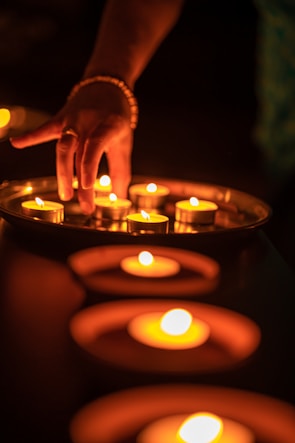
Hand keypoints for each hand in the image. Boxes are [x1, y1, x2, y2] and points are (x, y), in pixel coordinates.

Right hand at [10, 82, 133, 213]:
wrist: (107, 85)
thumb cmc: (116, 118)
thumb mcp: (124, 142)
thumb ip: (120, 171)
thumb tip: (120, 198)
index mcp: (109, 124)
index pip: (95, 146)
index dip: (89, 166)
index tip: (86, 187)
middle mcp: (89, 120)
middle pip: (77, 152)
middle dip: (78, 180)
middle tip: (83, 205)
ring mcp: (73, 119)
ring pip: (62, 146)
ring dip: (62, 172)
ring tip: (66, 195)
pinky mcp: (61, 119)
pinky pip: (45, 129)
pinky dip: (31, 137)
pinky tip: (16, 143)